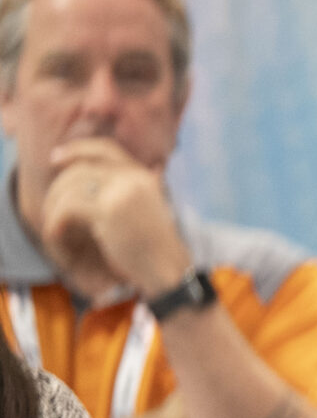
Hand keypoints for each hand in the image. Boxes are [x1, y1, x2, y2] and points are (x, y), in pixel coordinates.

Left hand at [39, 139, 191, 298]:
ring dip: (53, 206)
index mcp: (143, 176)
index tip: (55, 157)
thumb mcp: (142, 209)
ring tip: (52, 225)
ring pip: (70, 187)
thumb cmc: (154, 247)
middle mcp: (134, 178)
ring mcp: (122, 192)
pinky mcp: (109, 210)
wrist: (168, 269)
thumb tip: (84, 181)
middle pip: (81, 168)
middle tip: (47, 206)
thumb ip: (122, 191)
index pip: (106, 149)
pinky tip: (55, 235)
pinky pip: (68, 207)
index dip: (78, 149)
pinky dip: (54, 221)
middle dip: (57, 186)